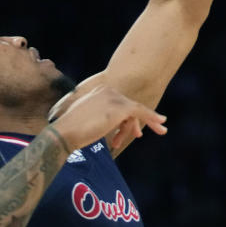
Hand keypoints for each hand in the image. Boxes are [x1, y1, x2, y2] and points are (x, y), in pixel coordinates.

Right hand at [50, 85, 167, 152]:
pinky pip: (141, 112)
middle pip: (127, 107)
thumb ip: (95, 117)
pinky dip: (152, 118)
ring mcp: (115, 98)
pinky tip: (160, 124)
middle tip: (139, 135)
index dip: (124, 118)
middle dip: (133, 123)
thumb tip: (100, 125)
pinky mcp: (121, 107)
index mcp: (98, 91)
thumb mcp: (84, 118)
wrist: (64, 132)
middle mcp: (107, 90)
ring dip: (141, 124)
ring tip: (149, 134)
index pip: (118, 103)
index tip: (130, 131)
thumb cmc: (70, 131)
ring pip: (134, 111)